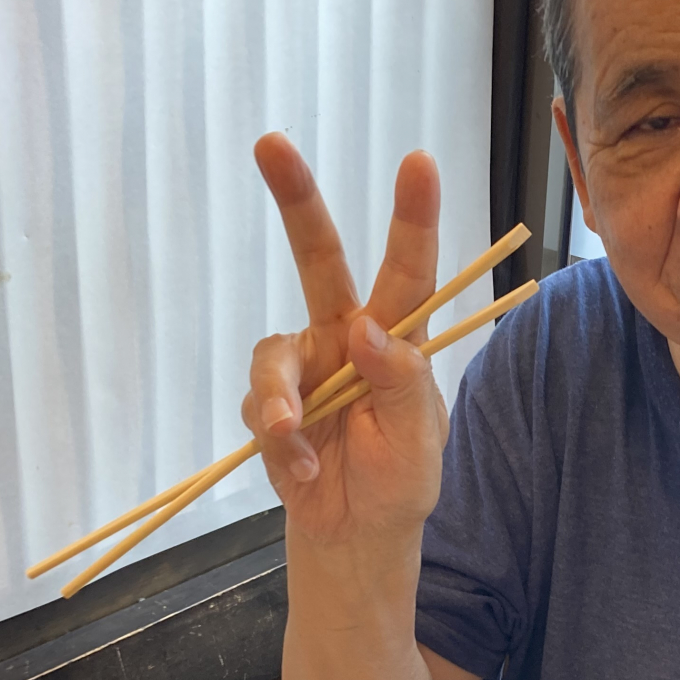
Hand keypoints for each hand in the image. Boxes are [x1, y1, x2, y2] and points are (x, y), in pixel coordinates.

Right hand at [239, 133, 450, 547]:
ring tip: (296, 436)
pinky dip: (278, 440)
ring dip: (281, 395)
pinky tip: (303, 470)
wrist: (356, 536)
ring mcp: (304, 368)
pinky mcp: (269, 405)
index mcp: (399, 340)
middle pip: (317, 258)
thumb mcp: (419, 441)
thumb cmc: (400, 484)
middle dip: (295, 200)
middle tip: (270, 143)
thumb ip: (401, 385)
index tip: (418, 162)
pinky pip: (260, 406)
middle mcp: (345, 338)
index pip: (410, 271)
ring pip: (274, 352)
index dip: (413, 217)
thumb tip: (365, 330)